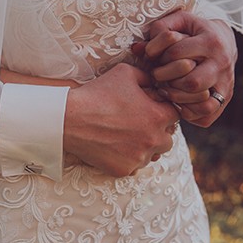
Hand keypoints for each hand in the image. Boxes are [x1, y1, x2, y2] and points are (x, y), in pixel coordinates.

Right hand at [63, 63, 179, 176]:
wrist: (69, 119)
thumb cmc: (97, 93)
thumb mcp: (125, 72)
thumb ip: (147, 77)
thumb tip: (156, 82)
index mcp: (158, 116)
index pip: (174, 116)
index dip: (161, 110)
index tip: (148, 109)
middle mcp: (153, 140)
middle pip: (167, 139)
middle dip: (156, 132)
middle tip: (137, 124)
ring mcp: (139, 158)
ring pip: (151, 155)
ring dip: (143, 147)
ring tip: (123, 136)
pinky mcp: (123, 170)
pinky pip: (133, 167)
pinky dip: (127, 159)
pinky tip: (113, 147)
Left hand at [139, 11, 236, 126]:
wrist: (224, 42)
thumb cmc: (194, 32)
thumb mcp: (180, 22)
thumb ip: (159, 29)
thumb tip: (137, 49)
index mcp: (210, 41)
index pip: (177, 54)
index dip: (159, 57)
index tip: (155, 57)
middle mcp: (221, 64)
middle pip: (192, 82)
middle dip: (169, 81)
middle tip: (160, 77)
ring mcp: (225, 84)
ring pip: (202, 103)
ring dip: (178, 100)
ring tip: (168, 90)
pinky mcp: (224, 99)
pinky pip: (206, 115)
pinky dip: (189, 113)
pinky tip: (179, 101)